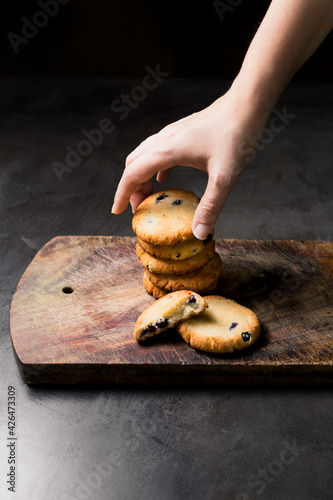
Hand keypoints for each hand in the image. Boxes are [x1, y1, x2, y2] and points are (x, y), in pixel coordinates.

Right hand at [112, 85, 269, 238]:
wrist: (247, 105)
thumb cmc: (237, 135)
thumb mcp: (225, 176)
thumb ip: (211, 206)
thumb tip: (198, 233)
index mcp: (167, 150)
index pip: (133, 174)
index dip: (122, 194)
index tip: (117, 212)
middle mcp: (164, 139)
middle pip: (134, 165)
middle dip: (131, 188)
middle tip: (138, 209)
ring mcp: (172, 133)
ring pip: (144, 156)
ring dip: (142, 177)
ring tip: (150, 197)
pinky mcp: (182, 132)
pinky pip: (158, 151)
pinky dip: (154, 168)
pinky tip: (165, 178)